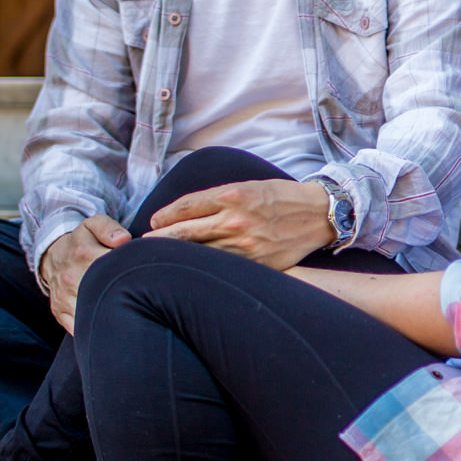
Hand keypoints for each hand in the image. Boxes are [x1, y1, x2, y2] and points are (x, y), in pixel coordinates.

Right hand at [39, 214, 130, 333]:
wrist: (53, 256)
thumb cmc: (82, 241)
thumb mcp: (94, 225)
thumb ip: (109, 228)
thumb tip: (124, 240)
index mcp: (83, 254)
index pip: (115, 267)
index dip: (133, 274)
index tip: (146, 277)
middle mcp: (71, 277)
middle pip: (105, 295)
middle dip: (126, 299)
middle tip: (141, 300)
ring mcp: (63, 297)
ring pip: (90, 316)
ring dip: (112, 318)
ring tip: (129, 315)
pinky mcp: (59, 312)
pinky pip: (78, 329)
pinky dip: (95, 332)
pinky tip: (111, 327)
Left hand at [149, 179, 336, 269]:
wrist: (319, 215)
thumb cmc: (282, 198)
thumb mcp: (250, 187)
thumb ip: (219, 199)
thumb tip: (187, 214)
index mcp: (232, 195)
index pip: (187, 206)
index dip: (166, 216)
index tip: (154, 223)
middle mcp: (235, 220)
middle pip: (185, 233)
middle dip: (160, 240)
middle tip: (141, 247)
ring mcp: (245, 244)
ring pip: (201, 254)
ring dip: (179, 258)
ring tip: (160, 263)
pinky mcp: (256, 263)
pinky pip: (223, 267)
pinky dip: (206, 269)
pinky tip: (194, 272)